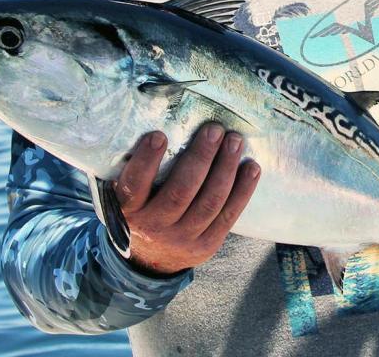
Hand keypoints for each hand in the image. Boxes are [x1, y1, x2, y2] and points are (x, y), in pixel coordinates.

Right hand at [113, 123, 260, 275]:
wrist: (149, 259)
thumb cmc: (139, 209)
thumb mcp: (126, 194)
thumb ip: (134, 168)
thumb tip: (151, 120)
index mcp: (128, 210)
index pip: (134, 186)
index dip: (146, 161)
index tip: (159, 135)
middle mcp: (154, 227)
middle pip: (180, 192)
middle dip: (201, 158)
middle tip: (215, 129)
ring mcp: (182, 239)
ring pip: (209, 203)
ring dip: (226, 169)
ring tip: (235, 141)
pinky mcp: (206, 245)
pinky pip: (228, 217)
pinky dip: (242, 191)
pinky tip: (252, 167)